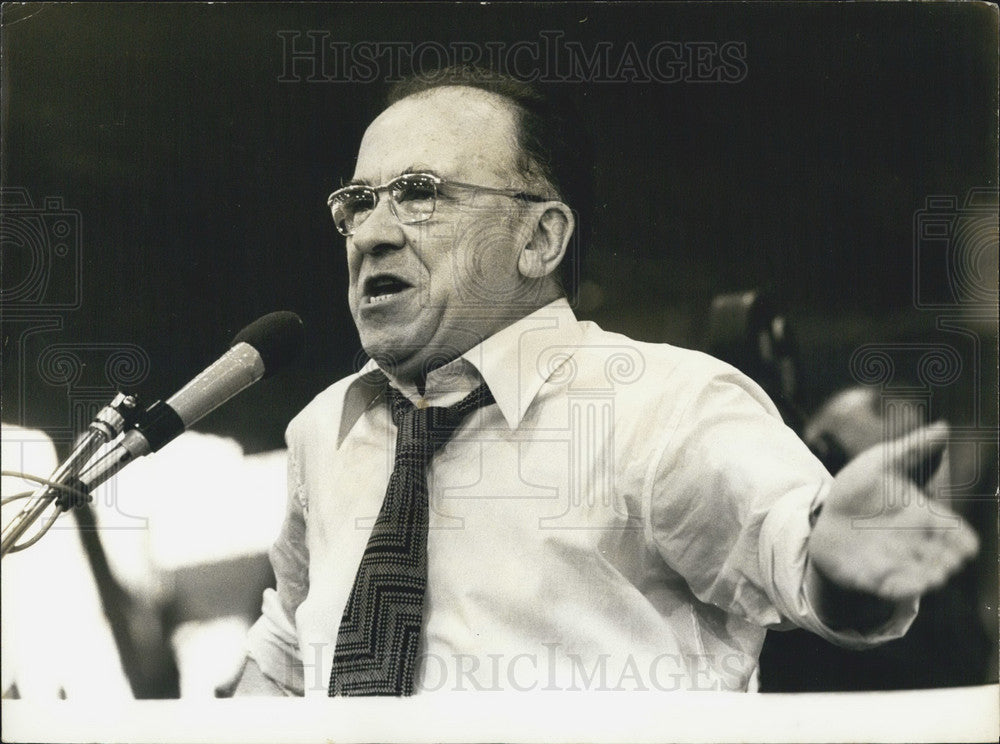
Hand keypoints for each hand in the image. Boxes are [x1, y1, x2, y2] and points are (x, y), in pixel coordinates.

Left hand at [808, 421, 978, 600]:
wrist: (829, 517)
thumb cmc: (865, 489)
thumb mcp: (884, 462)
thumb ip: (913, 450)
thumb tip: (943, 427)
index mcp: (928, 518)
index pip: (957, 534)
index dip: (962, 541)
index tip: (964, 543)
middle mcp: (919, 544)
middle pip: (944, 559)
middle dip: (947, 561)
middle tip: (947, 561)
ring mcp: (899, 563)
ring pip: (923, 578)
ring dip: (929, 579)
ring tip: (934, 577)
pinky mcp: (876, 578)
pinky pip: (893, 589)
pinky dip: (901, 589)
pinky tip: (904, 587)